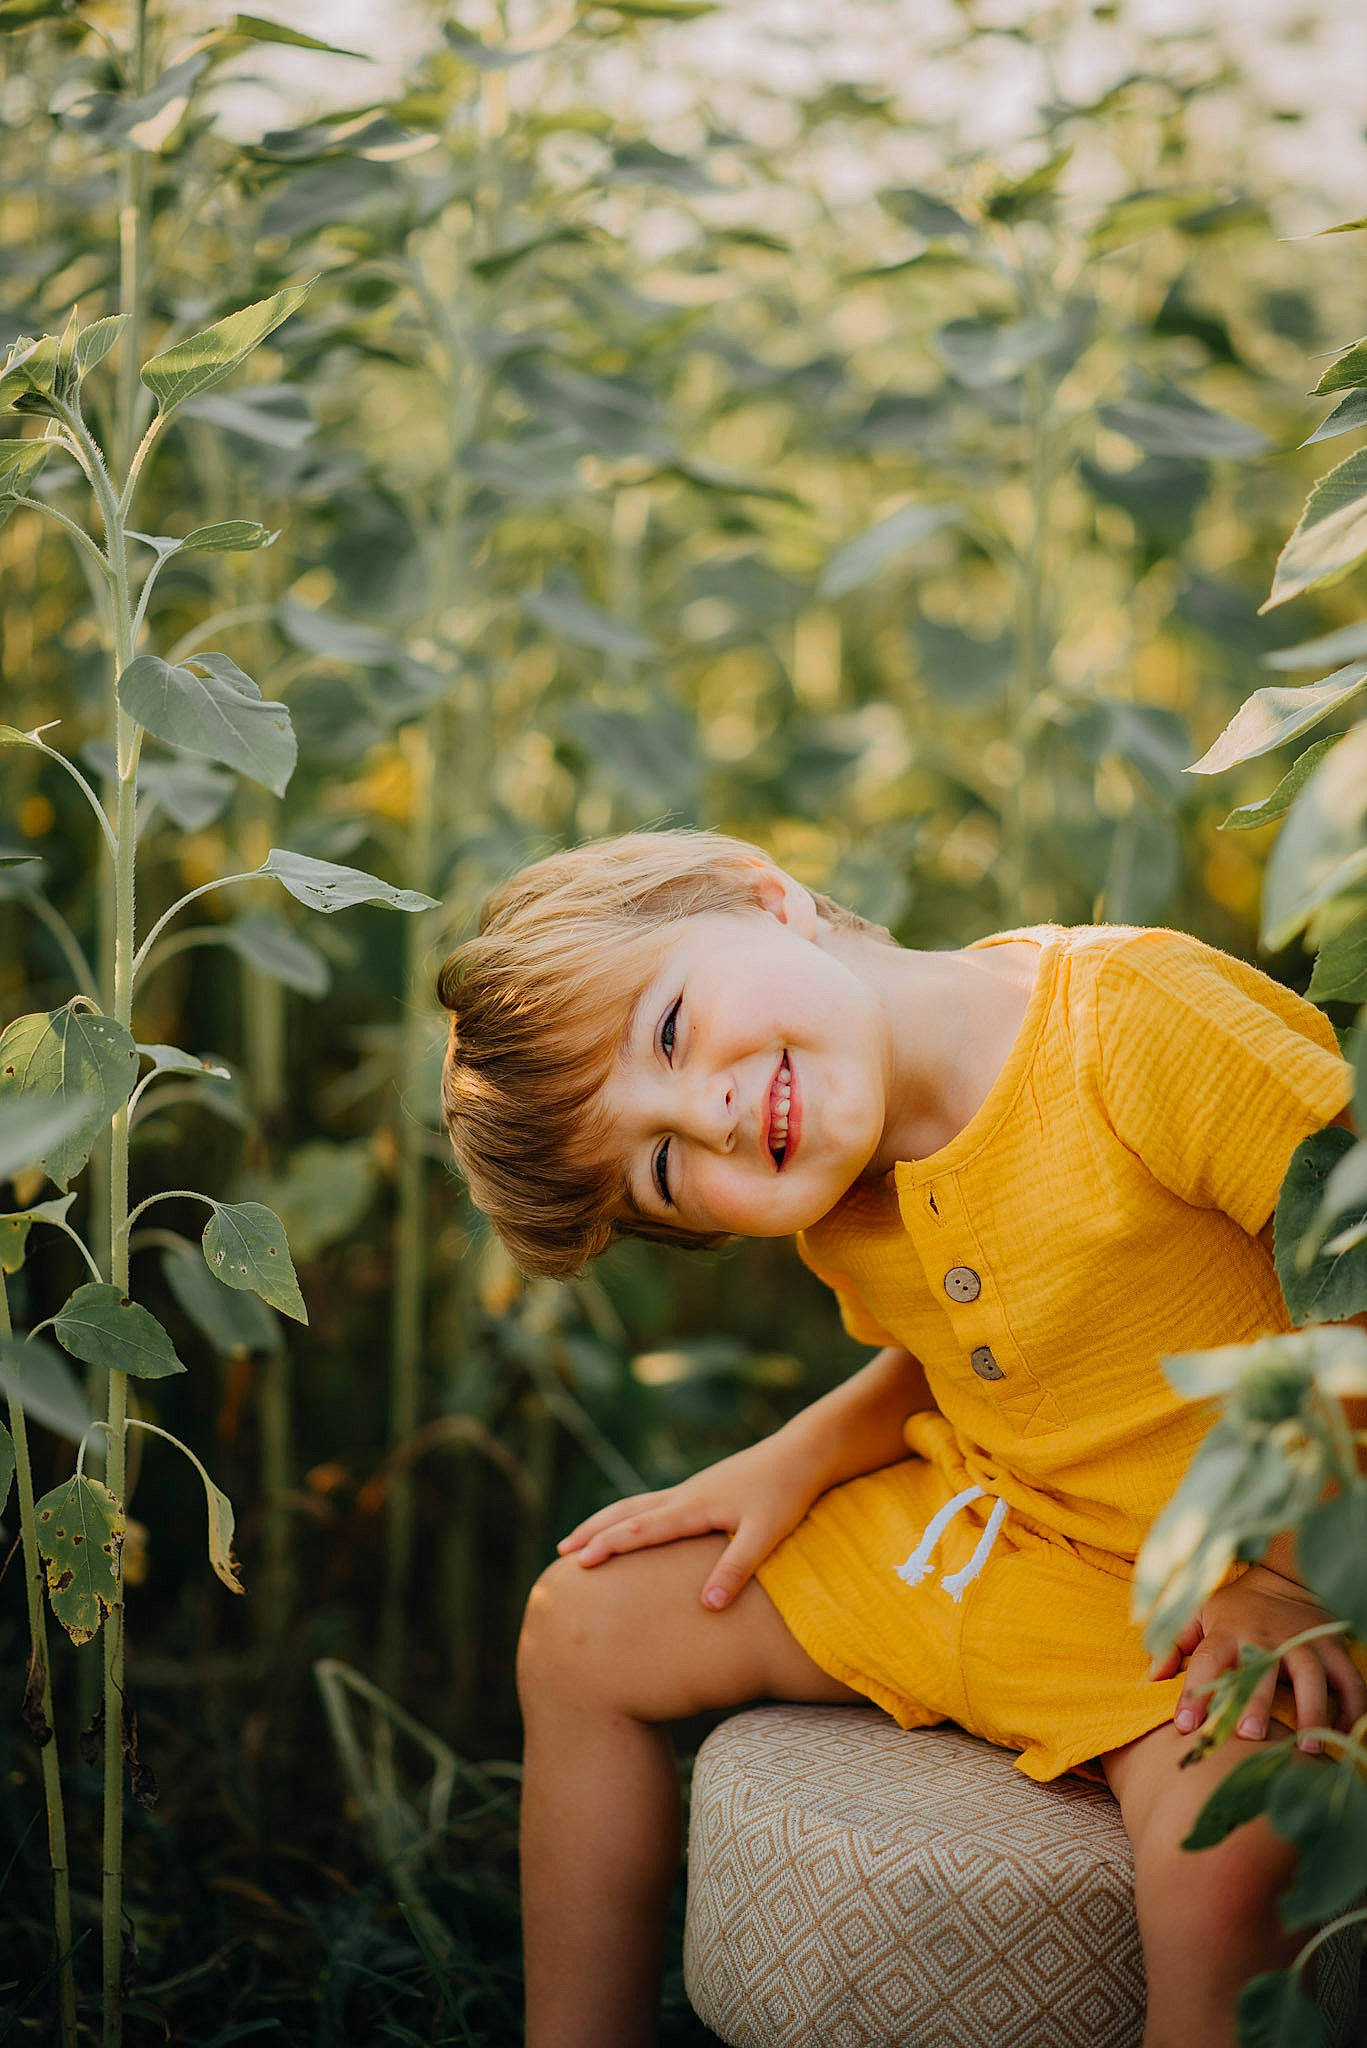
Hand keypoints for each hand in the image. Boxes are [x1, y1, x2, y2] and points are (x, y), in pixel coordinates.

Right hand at [556, 1431, 826, 1611]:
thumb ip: (737, 1567)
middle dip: (593, 1532)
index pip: (641, 1528)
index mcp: (694, 1506)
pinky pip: (653, 1504)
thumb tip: (708, 1605)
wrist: (803, 1452)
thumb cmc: (787, 1492)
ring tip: (581, 1539)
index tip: (578, 1562)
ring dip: (606, 1522)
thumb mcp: (767, 1533)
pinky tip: (631, 1527)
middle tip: (561, 1553)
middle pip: (627, 1512)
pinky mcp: (703, 1491)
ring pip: (636, 1505)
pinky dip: (629, 1516)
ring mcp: (692, 1491)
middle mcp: (685, 1495)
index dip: (609, 1545)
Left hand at [1148, 1563, 1366, 1753]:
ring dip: (1312, 1711)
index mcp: (1228, 1631)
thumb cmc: (1234, 1609)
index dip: (1194, 1692)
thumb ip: (1172, 1643)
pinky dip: (1352, 1709)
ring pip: (1313, 1677)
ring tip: (1307, 1748)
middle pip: (1263, 1670)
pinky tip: (1343, 1734)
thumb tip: (1151, 1678)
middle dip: (1256, 1703)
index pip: (1207, 1660)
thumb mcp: (1196, 1613)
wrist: (1285, 1580)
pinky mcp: (1333, 1649)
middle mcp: (1267, 1638)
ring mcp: (1304, 1642)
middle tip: (1248, 1737)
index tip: (1184, 1725)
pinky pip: (1351, 1681)